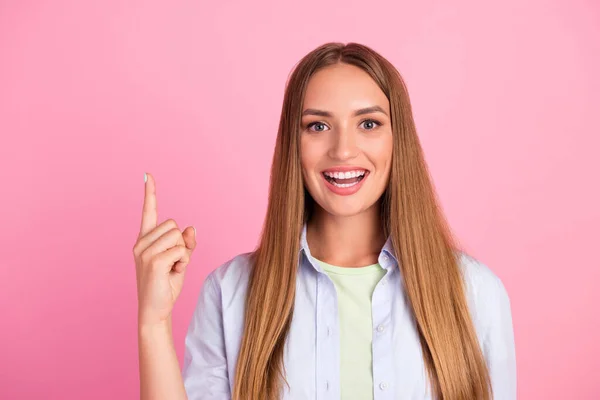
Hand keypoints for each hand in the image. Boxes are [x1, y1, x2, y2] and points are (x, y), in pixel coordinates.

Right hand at [133, 172, 196, 326]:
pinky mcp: (153, 261)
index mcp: (145, 241)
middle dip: (181, 243)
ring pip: (178, 236)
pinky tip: (173, 273)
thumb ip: (185, 243)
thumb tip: (191, 228)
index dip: (150, 193)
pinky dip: (183, 261)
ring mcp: (144, 252)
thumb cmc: (166, 285)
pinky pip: (180, 250)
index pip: (148, 212)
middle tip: (173, 263)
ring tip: (172, 269)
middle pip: (173, 225)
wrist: (155, 310)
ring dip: (183, 253)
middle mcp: (141, 243)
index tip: (148, 175)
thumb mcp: (179, 260)